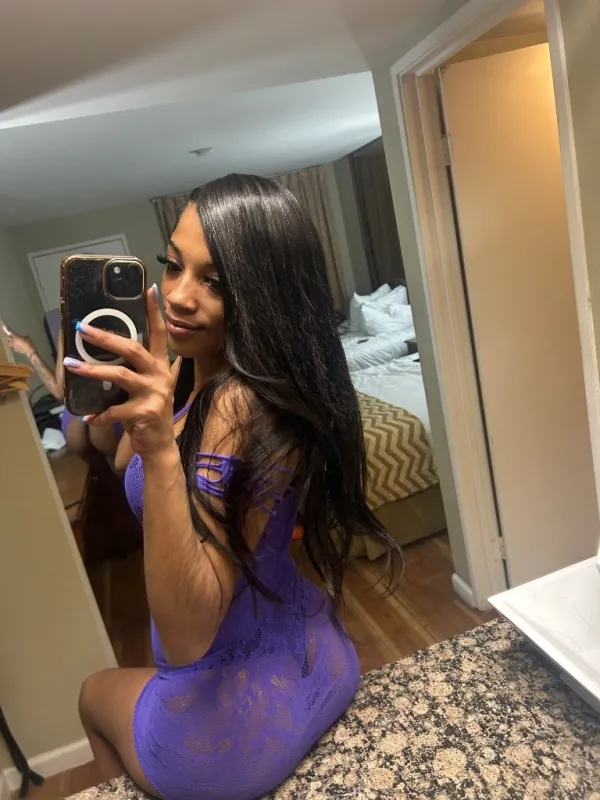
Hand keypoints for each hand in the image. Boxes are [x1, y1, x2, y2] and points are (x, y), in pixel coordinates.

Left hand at [2, 322, 35, 358]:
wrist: (30, 351)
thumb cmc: (29, 343)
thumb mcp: (27, 337)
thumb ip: (22, 336)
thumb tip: (21, 337)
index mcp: (15, 337)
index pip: (9, 331)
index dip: (7, 328)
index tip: (4, 325)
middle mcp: (12, 341)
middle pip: (8, 337)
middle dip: (10, 336)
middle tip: (12, 335)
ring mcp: (13, 346)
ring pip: (9, 342)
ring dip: (10, 341)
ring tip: (13, 341)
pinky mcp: (14, 350)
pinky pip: (12, 346)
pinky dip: (13, 345)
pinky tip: (16, 345)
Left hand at [62, 285, 175, 458]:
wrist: (159, 445)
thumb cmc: (148, 412)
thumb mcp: (147, 386)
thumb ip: (135, 368)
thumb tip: (107, 349)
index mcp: (160, 366)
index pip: (159, 334)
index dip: (154, 312)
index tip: (148, 289)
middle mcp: (160, 376)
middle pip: (133, 349)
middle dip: (106, 338)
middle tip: (84, 329)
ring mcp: (154, 394)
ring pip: (120, 375)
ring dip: (93, 371)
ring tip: (71, 365)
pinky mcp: (145, 413)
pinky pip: (115, 410)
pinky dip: (99, 414)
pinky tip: (88, 416)